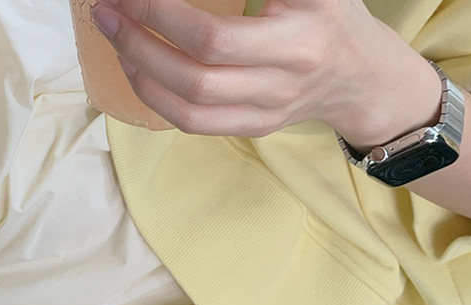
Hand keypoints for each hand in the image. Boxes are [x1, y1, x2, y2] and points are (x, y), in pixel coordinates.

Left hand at [91, 0, 441, 149]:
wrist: (362, 75)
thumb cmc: (327, 13)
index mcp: (304, 22)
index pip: (219, 27)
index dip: (164, 9)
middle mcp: (292, 67)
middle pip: (203, 59)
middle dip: (142, 32)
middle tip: (109, 8)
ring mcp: (272, 105)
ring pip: (192, 99)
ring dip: (140, 67)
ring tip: (115, 36)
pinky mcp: (257, 127)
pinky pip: (194, 123)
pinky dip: (155, 97)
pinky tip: (136, 69)